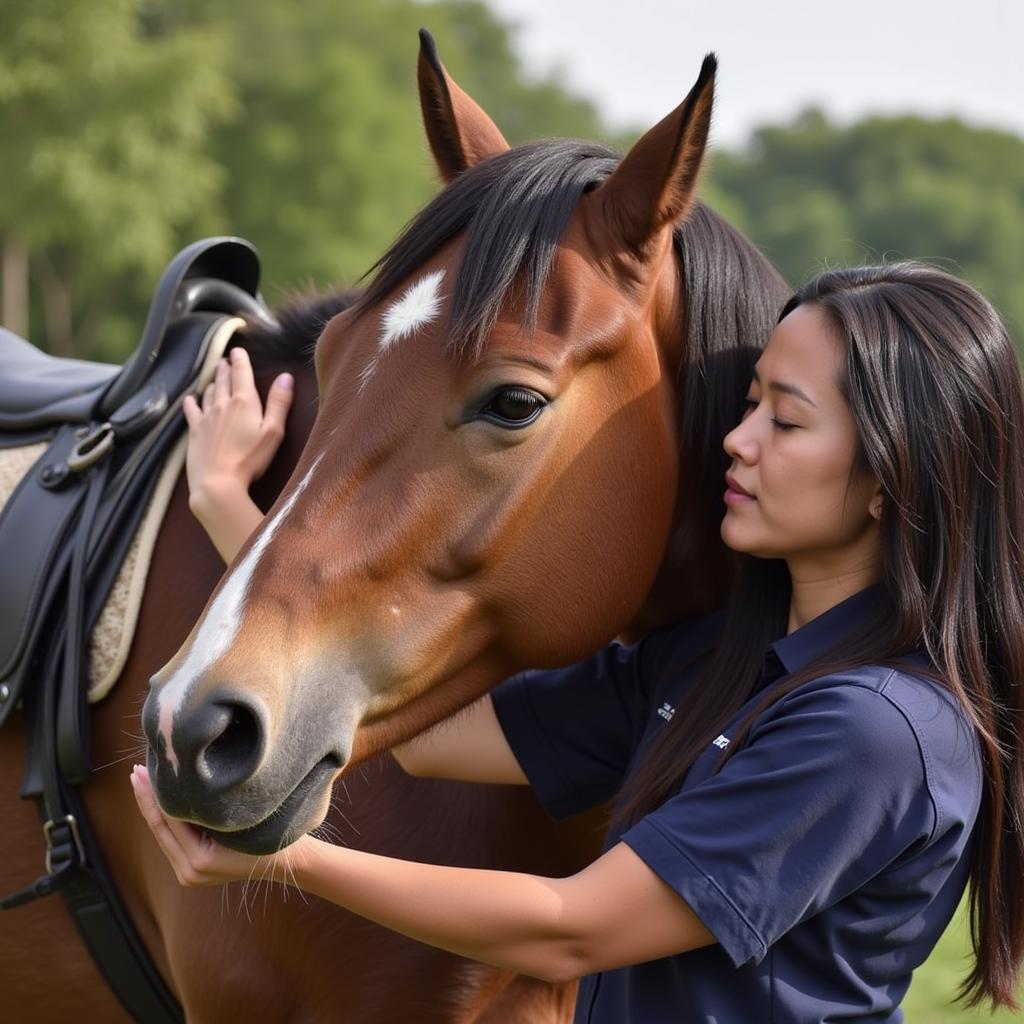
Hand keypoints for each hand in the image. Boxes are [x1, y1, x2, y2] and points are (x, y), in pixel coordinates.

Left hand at [130, 764, 296, 886]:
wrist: (286, 862)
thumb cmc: (267, 834)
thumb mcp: (239, 817)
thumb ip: (207, 809)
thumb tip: (178, 784)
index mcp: (201, 860)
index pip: (169, 820)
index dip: (154, 794)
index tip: (142, 771)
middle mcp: (189, 872)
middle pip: (160, 830)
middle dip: (146, 799)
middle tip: (136, 771)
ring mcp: (189, 875)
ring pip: (164, 836)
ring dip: (153, 808)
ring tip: (144, 782)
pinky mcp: (191, 872)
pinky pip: (172, 841)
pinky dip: (165, 820)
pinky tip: (160, 801)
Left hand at [183, 347, 293, 515]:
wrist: (217, 482)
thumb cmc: (250, 459)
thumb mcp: (273, 432)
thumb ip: (279, 404)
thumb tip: (286, 377)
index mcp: (245, 403)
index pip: (242, 374)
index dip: (241, 360)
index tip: (238, 350)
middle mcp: (223, 405)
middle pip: (223, 381)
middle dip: (225, 369)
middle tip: (225, 360)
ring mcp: (206, 418)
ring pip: (209, 393)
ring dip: (212, 382)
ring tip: (214, 376)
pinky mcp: (195, 432)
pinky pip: (192, 411)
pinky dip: (192, 402)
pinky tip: (190, 399)